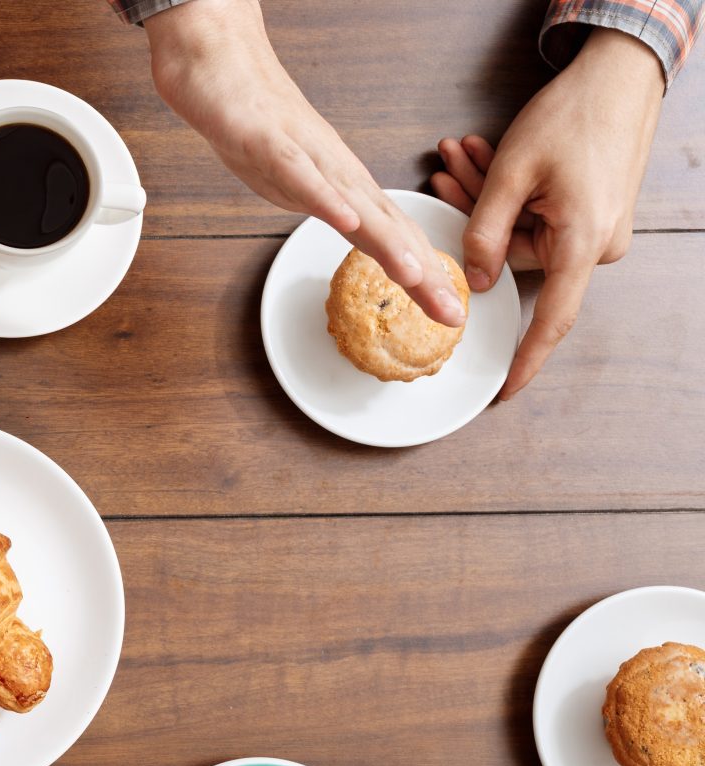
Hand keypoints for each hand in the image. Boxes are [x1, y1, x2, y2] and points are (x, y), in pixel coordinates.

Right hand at [145, 0, 463, 325]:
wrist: (220, 60)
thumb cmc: (252, 115)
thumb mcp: (290, 175)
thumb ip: (317, 201)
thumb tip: (341, 227)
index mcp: (340, 184)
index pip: (389, 236)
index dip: (419, 275)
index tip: (446, 311)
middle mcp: (335, 171)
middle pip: (385, 227)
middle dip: (420, 274)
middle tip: (450, 312)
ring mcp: (305, 156)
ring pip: (353, 205)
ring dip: (386, 243)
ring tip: (415, 277)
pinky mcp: (270, 142)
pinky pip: (301, 176)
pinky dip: (325, 201)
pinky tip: (346, 224)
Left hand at [427, 30, 663, 397]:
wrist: (621, 75)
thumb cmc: (573, 115)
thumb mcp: (512, 173)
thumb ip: (484, 232)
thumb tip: (473, 280)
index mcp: (581, 244)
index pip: (550, 319)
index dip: (525, 359)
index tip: (503, 389)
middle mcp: (595, 245)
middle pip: (515, 257)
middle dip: (473, 218)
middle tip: (445, 171)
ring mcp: (595, 230)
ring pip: (520, 232)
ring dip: (485, 199)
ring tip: (460, 155)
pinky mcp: (589, 214)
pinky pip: (537, 217)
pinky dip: (508, 195)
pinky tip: (484, 160)